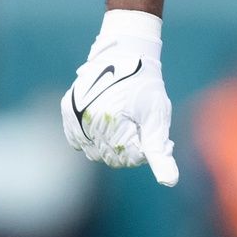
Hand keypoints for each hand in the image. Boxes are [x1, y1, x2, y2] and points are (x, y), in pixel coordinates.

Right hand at [60, 10, 178, 185]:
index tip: (148, 126)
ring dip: (108, 142)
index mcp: (111, 121)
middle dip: (127, 145)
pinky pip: (78, 139)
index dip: (143, 146)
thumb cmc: (146, 86)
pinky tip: (106, 120)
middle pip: (109, 156)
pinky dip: (92, 136)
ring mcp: (74, 115)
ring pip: (92, 151)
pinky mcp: (67, 110)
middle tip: (136, 121)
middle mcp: (87, 119)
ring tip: (122, 118)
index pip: (128, 157)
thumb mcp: (157, 117)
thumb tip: (170, 182)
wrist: (126, 54)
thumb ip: (159, 152)